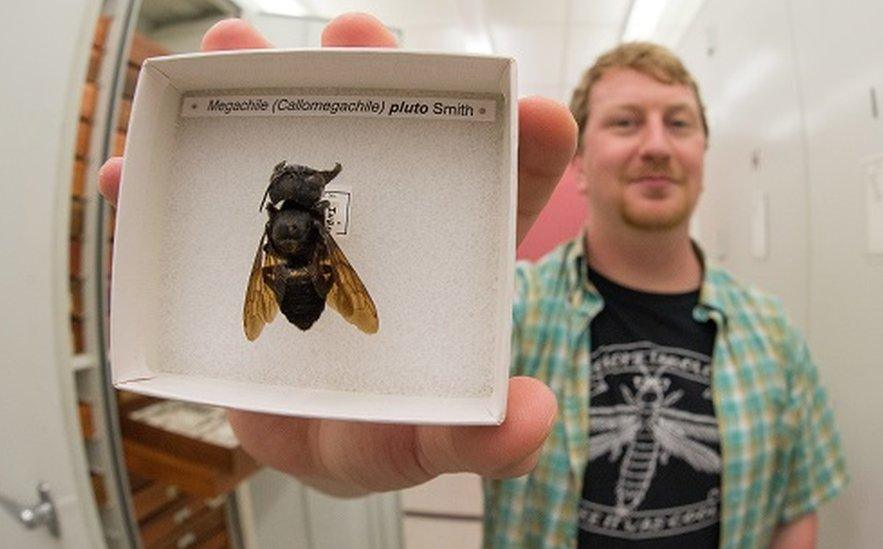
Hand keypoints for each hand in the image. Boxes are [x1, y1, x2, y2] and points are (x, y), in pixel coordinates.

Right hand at [98, 13, 576, 495]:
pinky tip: (134, 173)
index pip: (502, 193)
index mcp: (450, 262)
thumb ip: (481, 440)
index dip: (523, 147)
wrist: (310, 442)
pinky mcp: (246, 251)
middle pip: (387, 140)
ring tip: (229, 48)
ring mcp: (311, 232)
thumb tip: (529, 416)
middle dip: (370, 79)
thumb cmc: (381, 435)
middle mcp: (386, 229)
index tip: (534, 110)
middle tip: (354, 35)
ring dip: (257, 98)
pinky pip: (202, 212)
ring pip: (290, 150)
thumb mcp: (427, 443)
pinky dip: (163, 193)